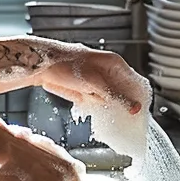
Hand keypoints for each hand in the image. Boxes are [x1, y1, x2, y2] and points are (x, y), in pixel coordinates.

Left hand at [36, 47, 150, 118]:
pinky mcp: (84, 85)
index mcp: (114, 63)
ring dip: (101, 106)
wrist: (40, 65)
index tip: (139, 115)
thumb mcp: (95, 83)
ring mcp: (95, 78)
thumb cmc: (67, 65)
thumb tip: (135, 108)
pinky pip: (93, 100)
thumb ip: (116, 96)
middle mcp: (107, 69)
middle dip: (117, 105)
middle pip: (121, 92)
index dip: (138, 99)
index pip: (135, 82)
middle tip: (118, 117)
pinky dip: (89, 105)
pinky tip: (82, 103)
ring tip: (95, 107)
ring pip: (106, 98)